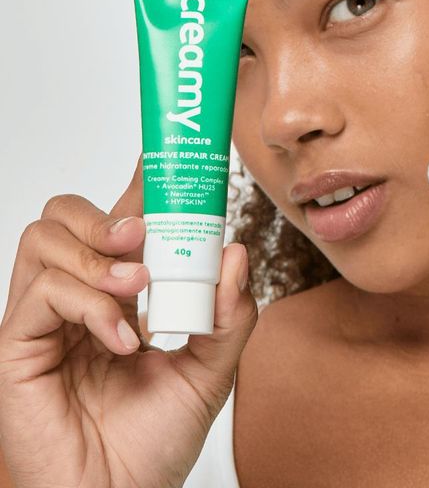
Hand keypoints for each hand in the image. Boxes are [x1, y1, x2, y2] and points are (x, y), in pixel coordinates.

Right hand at [0, 155, 257, 487]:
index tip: (163, 156)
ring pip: (44, 238)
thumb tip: (236, 252)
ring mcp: (44, 321)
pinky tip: (121, 340)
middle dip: (106, 212)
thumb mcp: (211, 370)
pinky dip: (87, 304)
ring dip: (96, 254)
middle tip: (143, 236)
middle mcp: (78, 297)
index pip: (120, 221)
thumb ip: (230, 315)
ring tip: (136, 288)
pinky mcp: (17, 348)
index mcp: (120, 294)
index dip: (138, 184)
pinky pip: (39, 293)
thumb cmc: (155, 442)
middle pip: (66, 213)